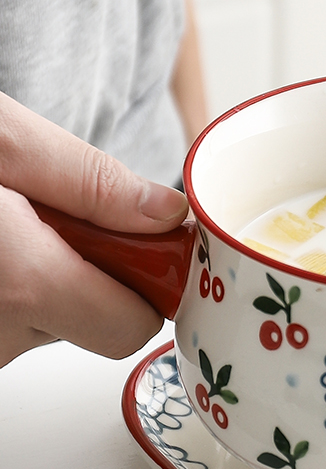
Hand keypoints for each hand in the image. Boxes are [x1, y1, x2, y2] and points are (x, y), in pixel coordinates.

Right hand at [0, 92, 188, 366]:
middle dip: (96, 274)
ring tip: (16, 229)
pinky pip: (16, 324)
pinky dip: (18, 289)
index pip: (135, 325)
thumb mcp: (3, 142)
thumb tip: (166, 215)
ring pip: (54, 324)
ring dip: (52, 280)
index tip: (147, 248)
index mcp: (22, 284)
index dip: (149, 286)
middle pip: (97, 323)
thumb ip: (91, 183)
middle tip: (60, 222)